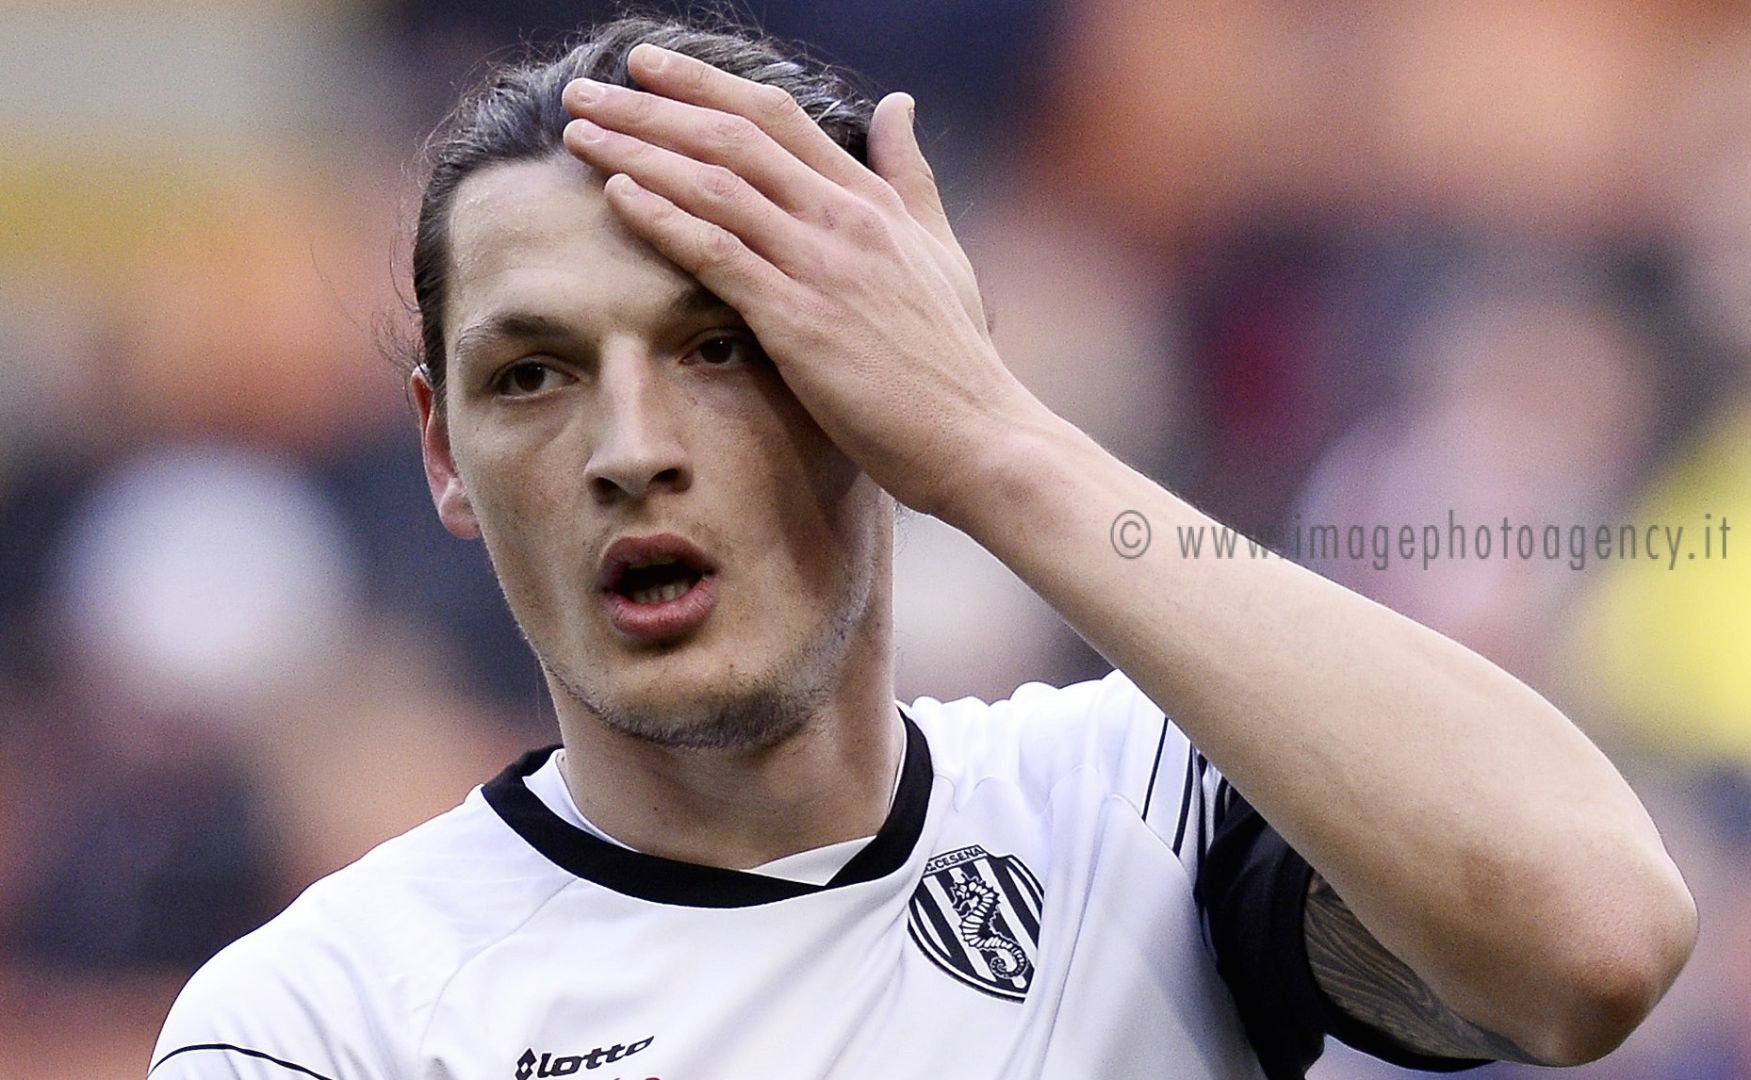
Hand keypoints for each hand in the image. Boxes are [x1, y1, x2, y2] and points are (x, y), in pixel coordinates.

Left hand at [560, 43, 1043, 518]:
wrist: (980, 437)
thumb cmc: (957, 362)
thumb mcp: (941, 251)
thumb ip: (911, 176)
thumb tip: (897, 104)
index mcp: (872, 200)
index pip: (775, 117)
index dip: (703, 84)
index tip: (646, 66)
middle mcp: (844, 218)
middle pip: (730, 135)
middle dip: (649, 105)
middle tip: (583, 88)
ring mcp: (822, 265)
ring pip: (714, 184)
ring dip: (638, 151)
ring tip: (578, 131)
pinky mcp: (800, 321)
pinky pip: (717, 253)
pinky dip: (663, 217)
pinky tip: (616, 195)